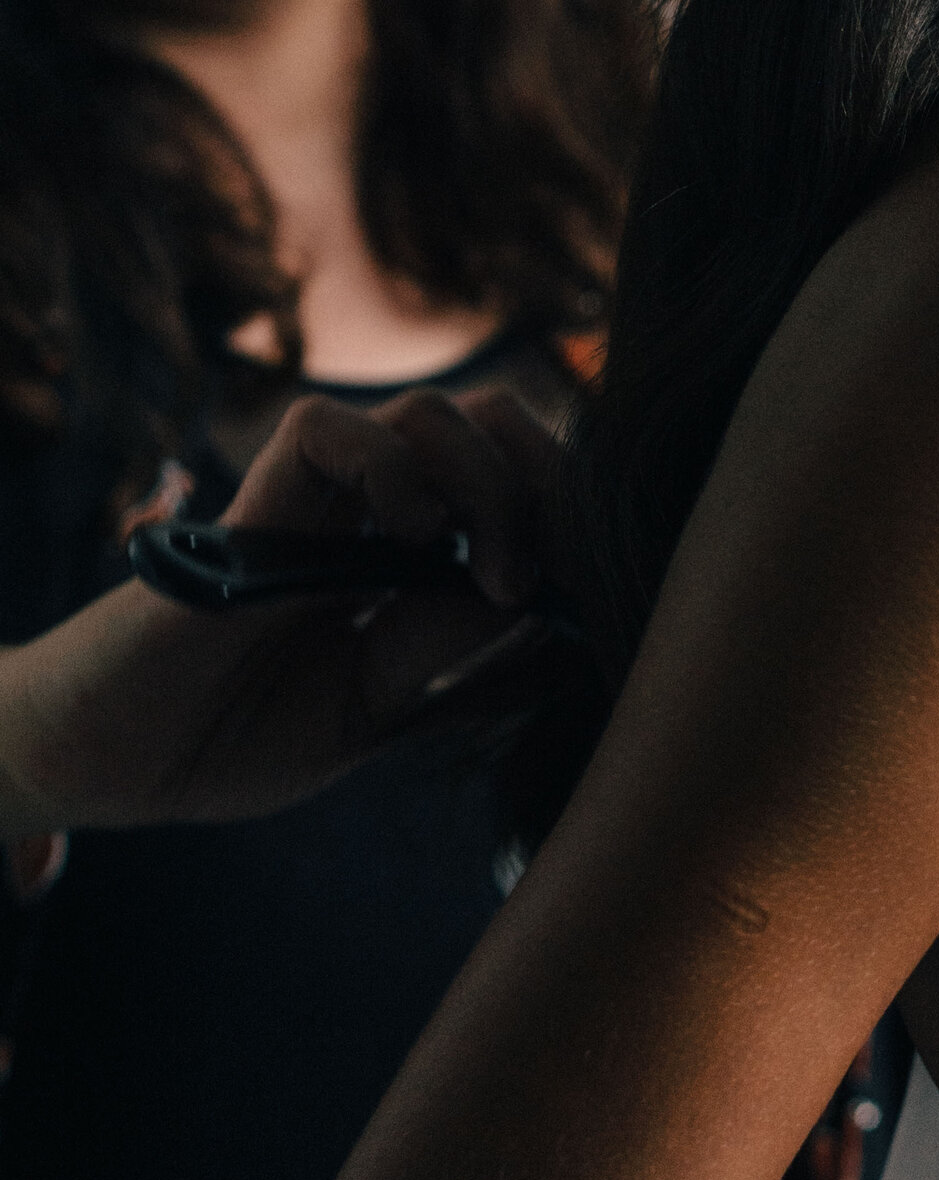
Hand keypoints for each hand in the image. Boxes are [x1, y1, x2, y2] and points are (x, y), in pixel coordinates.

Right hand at [0, 385, 579, 834]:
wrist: (96, 766)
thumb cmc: (221, 738)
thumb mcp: (368, 709)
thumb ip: (443, 653)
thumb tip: (551, 609)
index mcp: (401, 561)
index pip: (512, 483)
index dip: (567, 509)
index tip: (602, 579)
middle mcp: (363, 516)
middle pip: (489, 425)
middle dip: (550, 478)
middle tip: (554, 569)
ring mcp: (306, 507)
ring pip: (428, 413)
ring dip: (487, 480)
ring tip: (494, 571)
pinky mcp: (246, 516)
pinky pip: (321, 430)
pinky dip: (387, 465)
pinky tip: (412, 538)